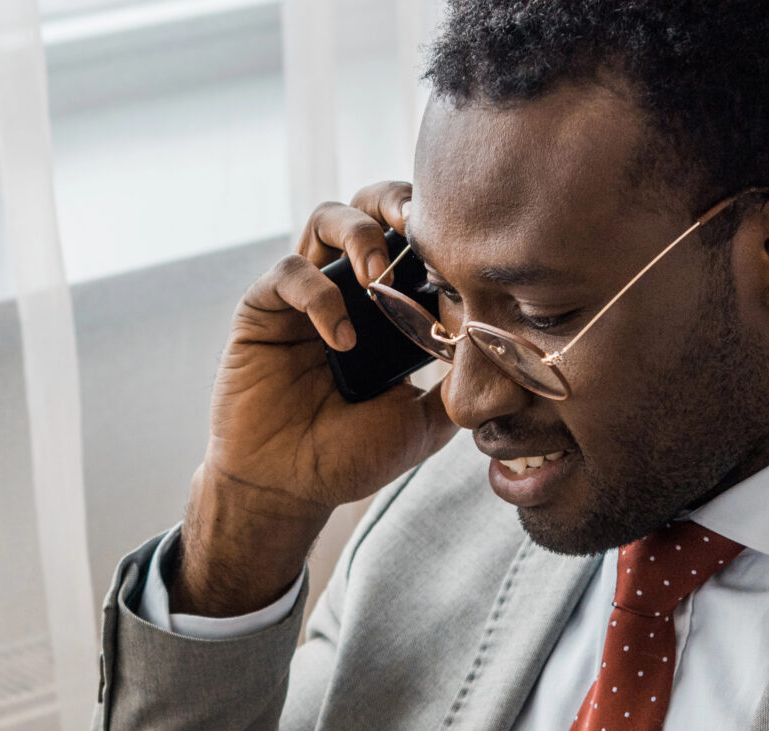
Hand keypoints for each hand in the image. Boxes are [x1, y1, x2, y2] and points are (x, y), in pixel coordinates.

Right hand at [179, 182, 459, 615]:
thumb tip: (506, 362)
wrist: (287, 490)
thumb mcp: (423, 425)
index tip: (466, 254)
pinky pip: (289, 273)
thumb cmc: (349, 456)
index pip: (414, 243)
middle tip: (419, 225)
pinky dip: (319, 295)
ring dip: (359, 233)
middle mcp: (346, 288)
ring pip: (326, 219)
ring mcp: (304, 295)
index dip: (438, 235)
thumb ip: (458, 389)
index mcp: (387, 307)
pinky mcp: (263, 309)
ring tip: (379, 276)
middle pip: (369, 206)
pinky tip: (342, 337)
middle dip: (395, 202)